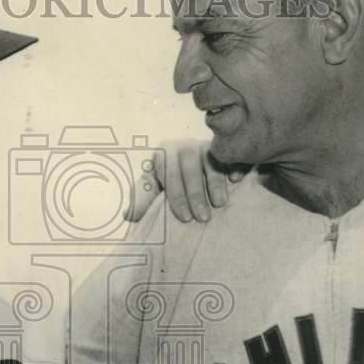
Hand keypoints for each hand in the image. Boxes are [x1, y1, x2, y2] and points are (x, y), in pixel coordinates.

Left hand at [126, 139, 249, 222]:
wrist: (190, 168)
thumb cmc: (170, 182)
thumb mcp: (153, 188)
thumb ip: (142, 199)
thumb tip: (128, 215)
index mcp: (164, 153)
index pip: (167, 171)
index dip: (176, 195)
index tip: (184, 218)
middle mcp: (184, 146)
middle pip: (189, 166)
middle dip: (195, 193)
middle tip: (202, 218)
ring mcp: (206, 145)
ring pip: (211, 159)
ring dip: (215, 182)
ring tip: (219, 204)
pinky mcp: (226, 148)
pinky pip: (231, 154)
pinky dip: (234, 165)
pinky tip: (235, 180)